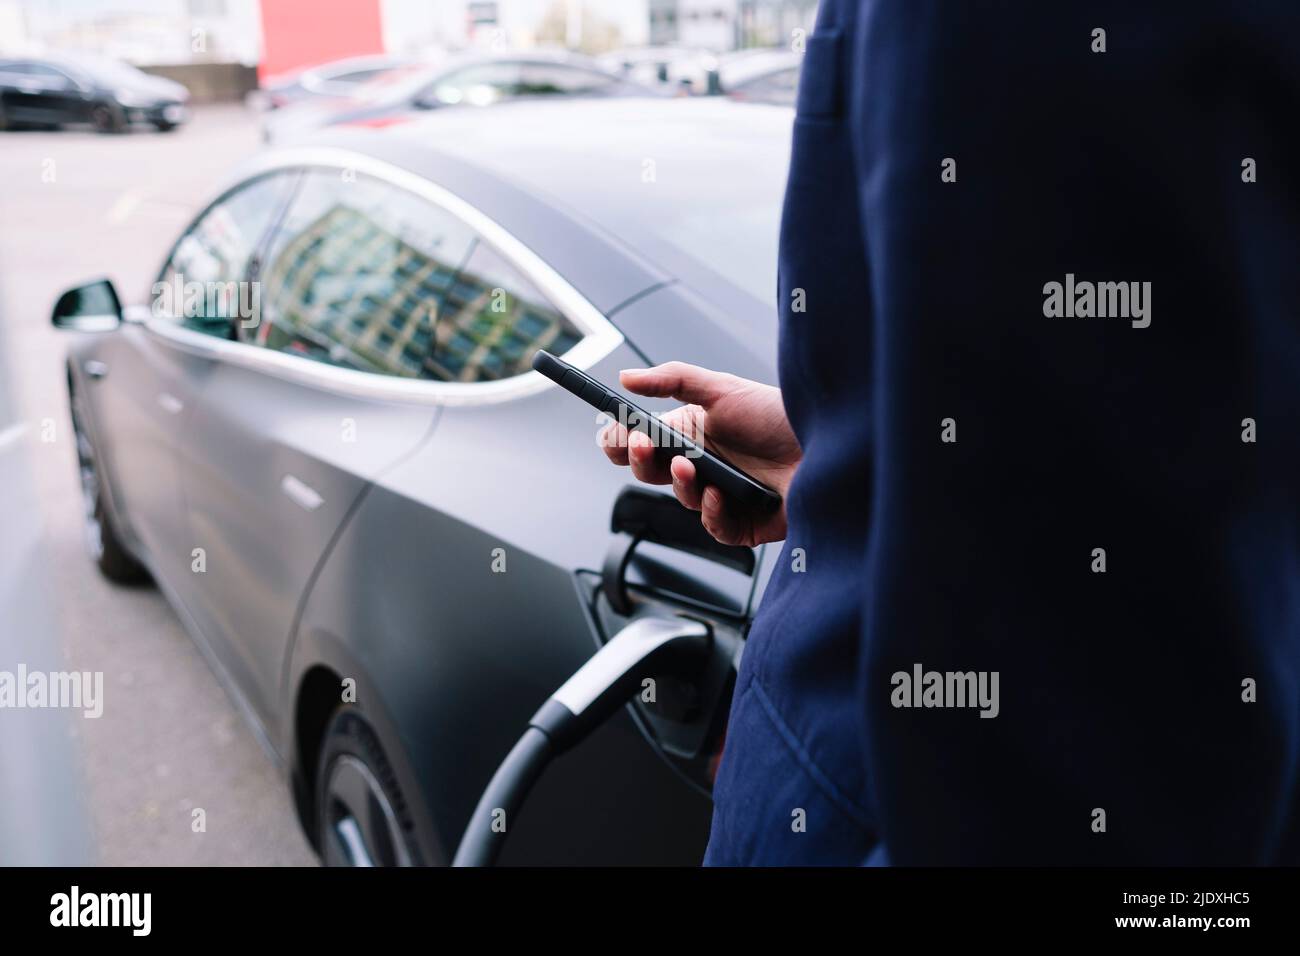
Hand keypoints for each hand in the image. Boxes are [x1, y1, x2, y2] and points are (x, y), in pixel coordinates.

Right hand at [599, 362, 800, 546]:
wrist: (829, 443)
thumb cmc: (780, 415)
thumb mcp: (722, 389)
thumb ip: (672, 379)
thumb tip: (626, 378)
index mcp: (692, 434)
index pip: (642, 444)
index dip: (621, 442)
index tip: (614, 435)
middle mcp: (703, 465)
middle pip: (651, 473)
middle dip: (640, 460)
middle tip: (641, 445)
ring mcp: (721, 495)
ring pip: (682, 500)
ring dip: (680, 483)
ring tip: (690, 466)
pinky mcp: (743, 522)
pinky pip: (714, 527)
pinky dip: (711, 512)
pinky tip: (719, 494)